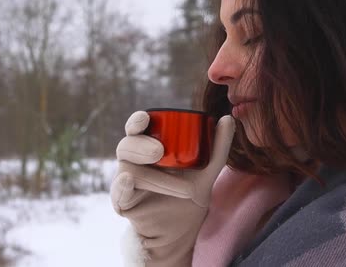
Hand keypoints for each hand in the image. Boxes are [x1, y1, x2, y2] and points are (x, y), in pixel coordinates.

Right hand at [111, 111, 234, 265]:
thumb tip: (227, 118)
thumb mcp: (208, 169)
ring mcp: (126, 180)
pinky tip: (128, 180)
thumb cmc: (191, 191)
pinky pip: (118, 191)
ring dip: (157, 178)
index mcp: (149, 145)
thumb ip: (218, 145)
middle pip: (127, 145)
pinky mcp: (123, 201)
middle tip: (159, 152)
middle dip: (141, 146)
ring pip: (130, 170)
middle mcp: (134, 160)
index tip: (144, 118)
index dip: (137, 121)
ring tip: (186, 189)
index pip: (137, 128)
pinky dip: (122, 186)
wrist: (185, 227)